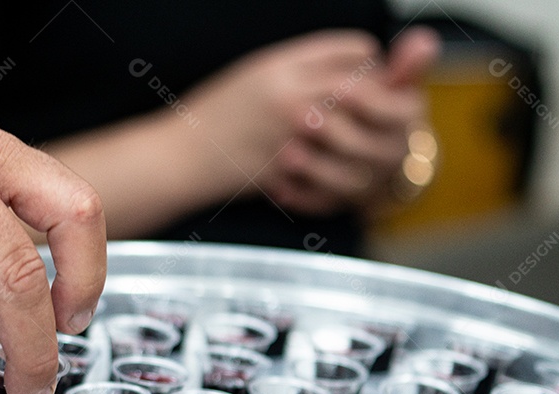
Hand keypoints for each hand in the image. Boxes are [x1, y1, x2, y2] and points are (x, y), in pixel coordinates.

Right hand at [170, 27, 439, 215]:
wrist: (178, 158)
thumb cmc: (216, 117)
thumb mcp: (260, 75)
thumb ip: (308, 69)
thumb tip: (362, 69)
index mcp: (283, 63)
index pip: (357, 50)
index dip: (369, 65)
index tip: (366, 80)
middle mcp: (290, 94)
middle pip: (367, 89)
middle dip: (379, 105)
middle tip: (373, 119)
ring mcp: (289, 135)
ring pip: (362, 135)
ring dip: (366, 147)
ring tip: (355, 154)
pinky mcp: (286, 171)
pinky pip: (336, 173)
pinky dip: (341, 178)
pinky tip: (331, 178)